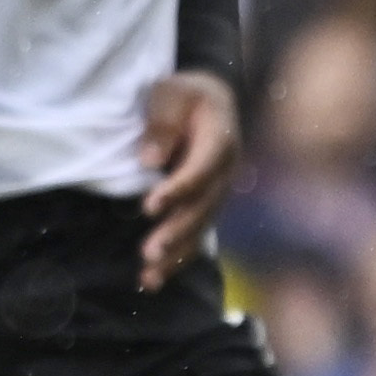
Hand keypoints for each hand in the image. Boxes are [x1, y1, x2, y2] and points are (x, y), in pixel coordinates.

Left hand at [131, 72, 244, 289]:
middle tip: (149, 252)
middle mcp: (226, 173)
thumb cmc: (186, 94)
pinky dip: (176, 259)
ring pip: (200, 229)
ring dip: (175, 254)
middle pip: (203, 208)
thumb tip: (150, 162)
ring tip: (149, 276)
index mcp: (221, 141)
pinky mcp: (207, 207)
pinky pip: (195, 236)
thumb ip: (162, 123)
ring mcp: (219, 193)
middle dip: (176, 232)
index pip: (200, 171)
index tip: (149, 207)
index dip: (177, 190)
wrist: (211, 100)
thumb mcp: (171, 94)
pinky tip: (153, 281)